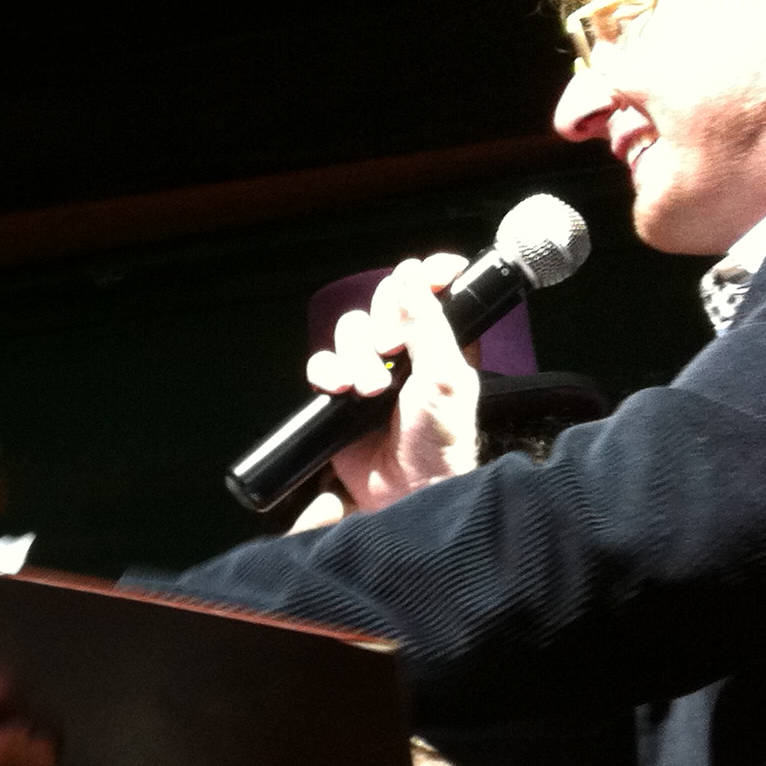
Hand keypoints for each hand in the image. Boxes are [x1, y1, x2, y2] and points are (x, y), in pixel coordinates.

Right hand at [304, 255, 480, 513]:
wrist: (407, 492)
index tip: (427, 273)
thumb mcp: (444, 376)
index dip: (428, 275)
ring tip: (369, 390)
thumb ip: (428, 324)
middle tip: (391, 349)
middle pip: (382, 304)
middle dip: (382, 324)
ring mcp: (371, 371)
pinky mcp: (340, 395)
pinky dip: (326, 372)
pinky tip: (340, 391)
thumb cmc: (440, 438)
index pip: (433, 291)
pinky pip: (321, 364)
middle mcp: (407, 350)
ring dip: (355, 357)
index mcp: (444, 340)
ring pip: (349, 333)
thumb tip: (410, 274)